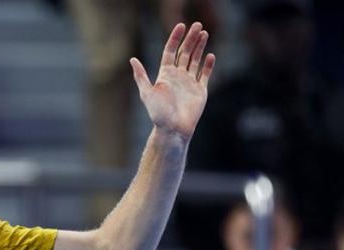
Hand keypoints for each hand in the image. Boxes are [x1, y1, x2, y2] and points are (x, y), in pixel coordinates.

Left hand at [130, 22, 214, 140]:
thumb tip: (132, 60)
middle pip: (185, 52)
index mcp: (165, 74)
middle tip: (198, 25)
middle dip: (191, 39)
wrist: (173, 129)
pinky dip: (208, 65)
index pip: (171, 51)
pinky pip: (205, 75)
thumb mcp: (147, 93)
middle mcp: (177, 76)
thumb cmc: (158, 114)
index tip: (181, 26)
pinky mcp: (200, 91)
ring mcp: (189, 82)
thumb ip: (141, 76)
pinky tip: (210, 55)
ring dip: (200, 47)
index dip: (175, 38)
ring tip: (204, 33)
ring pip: (195, 60)